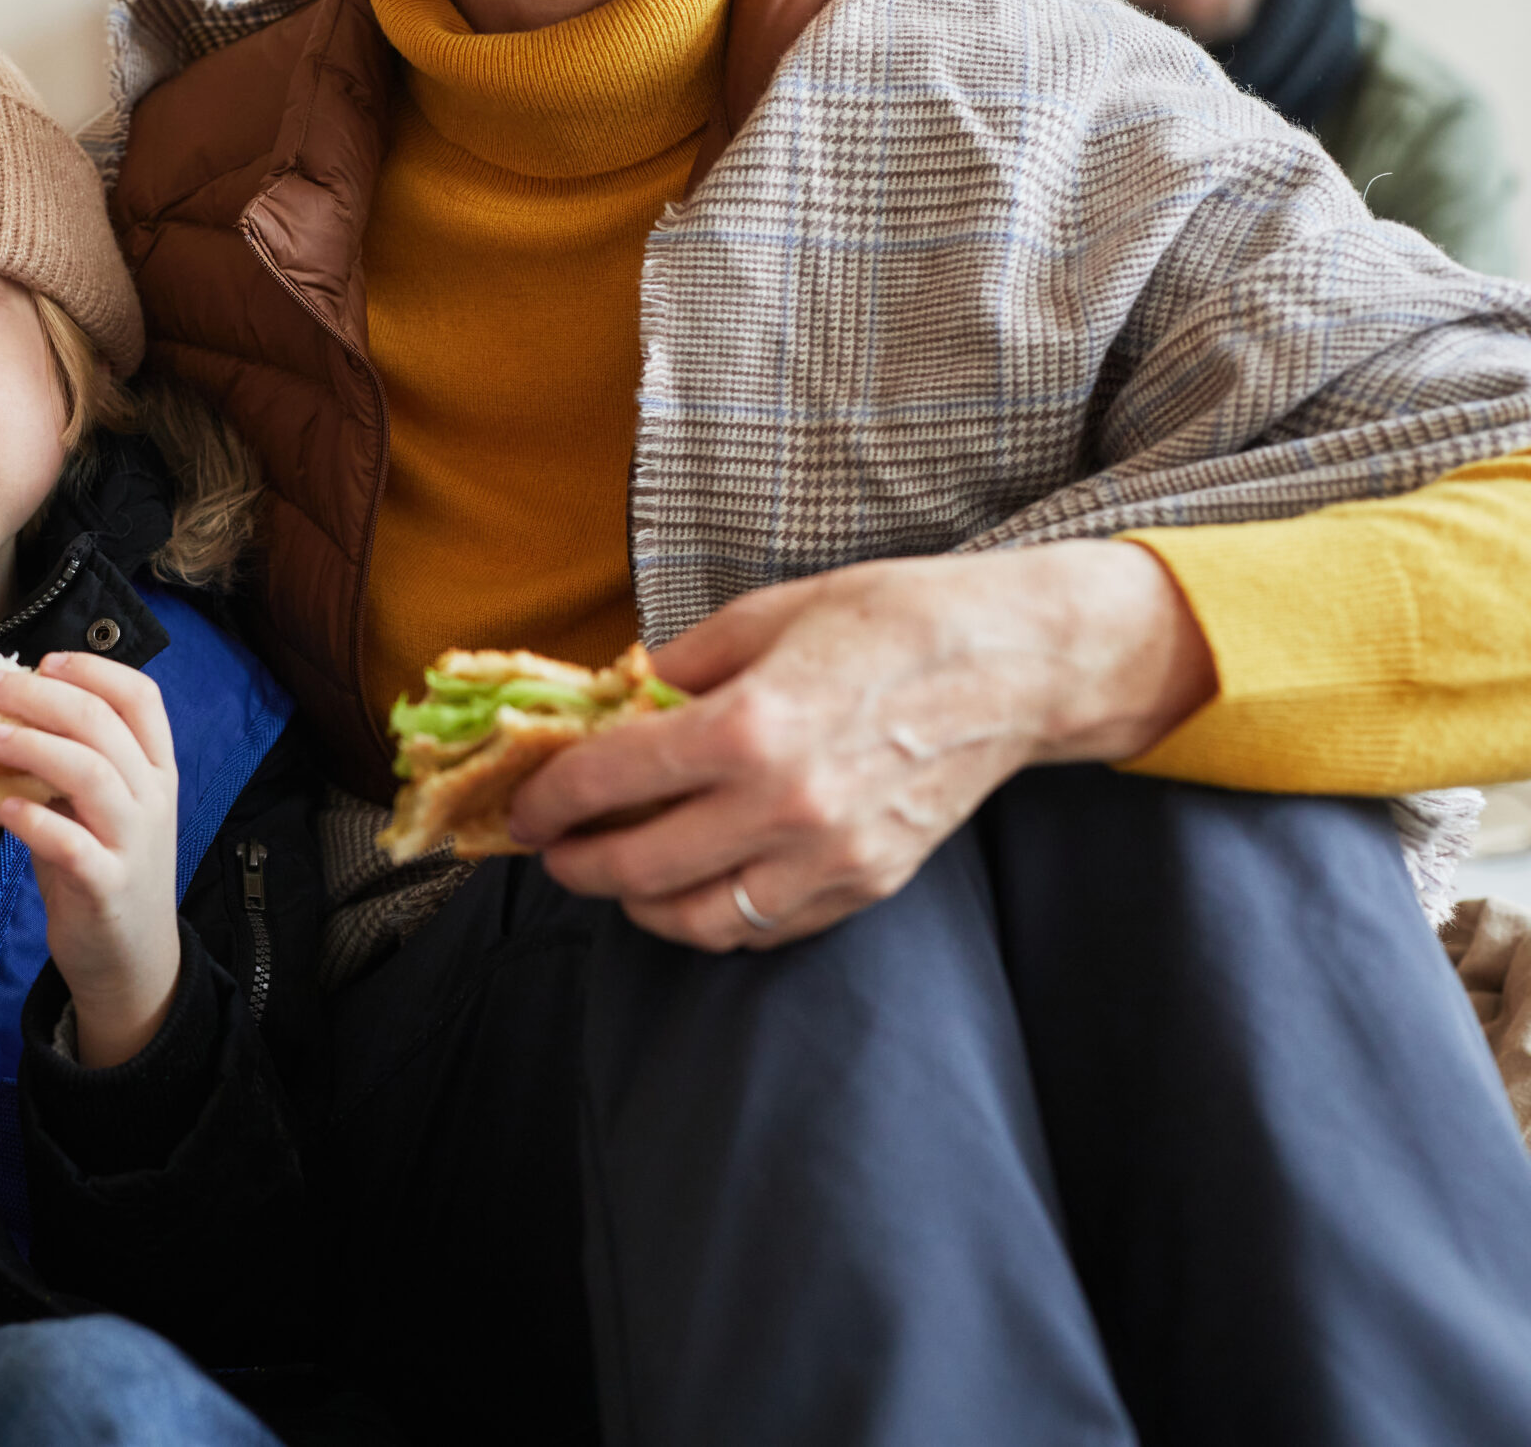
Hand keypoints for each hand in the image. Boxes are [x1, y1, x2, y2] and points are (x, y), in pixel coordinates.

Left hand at [0, 654, 181, 1067]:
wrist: (131, 957)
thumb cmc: (104, 868)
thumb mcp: (101, 807)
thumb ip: (73, 761)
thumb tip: (11, 708)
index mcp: (157, 768)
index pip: (140, 695)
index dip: (91, 668)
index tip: (43, 661)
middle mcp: (153, 797)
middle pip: (101, 722)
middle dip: (38, 695)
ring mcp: (134, 841)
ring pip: (90, 771)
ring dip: (31, 746)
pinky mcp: (107, 885)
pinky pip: (71, 842)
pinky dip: (33, 819)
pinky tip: (2, 809)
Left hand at [511, 541, 1215, 951]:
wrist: (1016, 665)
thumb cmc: (892, 621)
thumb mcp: (767, 615)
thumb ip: (679, 669)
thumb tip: (611, 701)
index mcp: (752, 725)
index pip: (614, 780)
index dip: (552, 799)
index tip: (526, 806)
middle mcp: (786, 805)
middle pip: (640, 867)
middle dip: (576, 865)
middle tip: (553, 850)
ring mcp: (830, 857)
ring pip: (696, 919)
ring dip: (636, 905)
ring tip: (613, 875)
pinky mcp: (865, 885)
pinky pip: (762, 927)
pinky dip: (710, 918)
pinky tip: (688, 886)